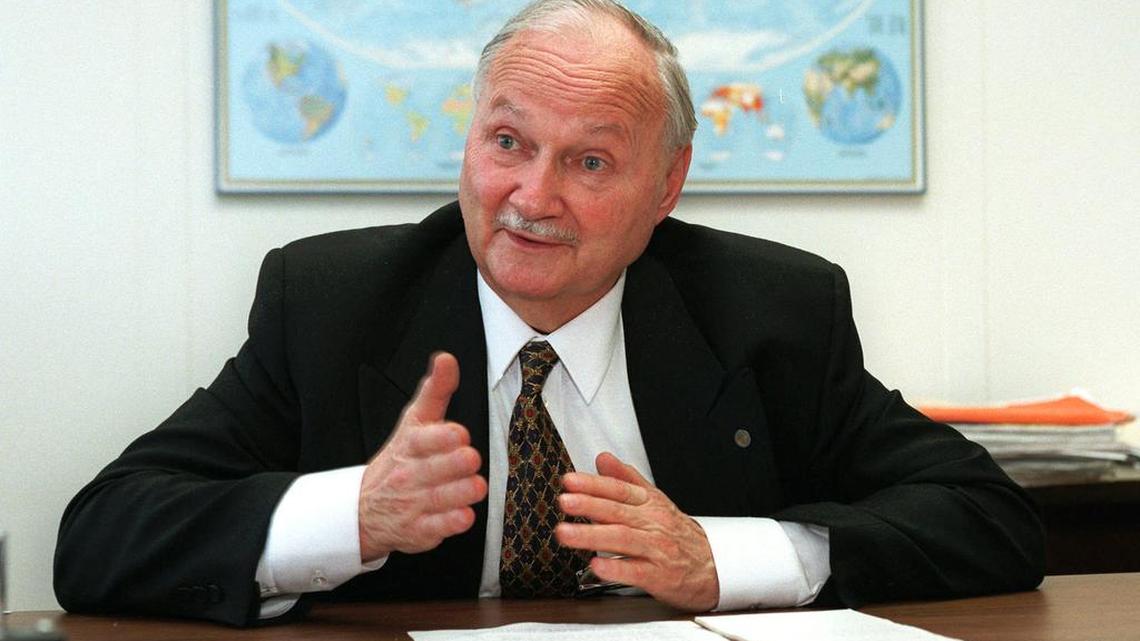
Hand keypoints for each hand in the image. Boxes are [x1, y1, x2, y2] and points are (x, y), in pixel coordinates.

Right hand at [358, 352, 487, 560]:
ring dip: (459, 493)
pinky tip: (465, 517)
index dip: (441, 437)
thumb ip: (435, 391)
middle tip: (470, 458)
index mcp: (409, 445)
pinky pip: (435, 529)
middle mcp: (409, 475)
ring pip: (438, 499)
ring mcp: (413, 504)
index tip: (459, 433)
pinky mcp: (419, 530)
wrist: (363, 508)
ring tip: (477, 486)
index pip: (422, 439)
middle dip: (453, 464)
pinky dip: (450, 524)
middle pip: (433, 470)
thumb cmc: (401, 458)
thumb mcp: (414, 421)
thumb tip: (447, 359)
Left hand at [556, 452, 718, 610]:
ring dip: (592, 536)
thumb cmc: (677, 534)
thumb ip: (626, 479)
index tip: (570, 481)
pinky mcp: (659, 577)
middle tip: (565, 501)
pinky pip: (636, 572)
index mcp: (650, 504)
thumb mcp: (654, 500)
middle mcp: (652, 525)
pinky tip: (596, 565)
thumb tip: (603, 459)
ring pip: (623, 540)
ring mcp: (656, 550)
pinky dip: (615, 569)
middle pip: (618, 512)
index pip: (619, 490)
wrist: (713, 566)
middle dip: (589, 506)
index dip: (594, 484)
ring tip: (566, 533)